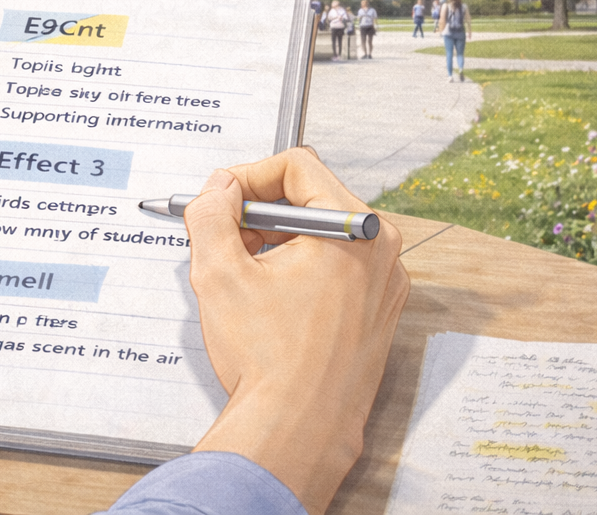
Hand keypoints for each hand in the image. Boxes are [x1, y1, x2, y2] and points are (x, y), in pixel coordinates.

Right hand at [182, 147, 408, 514]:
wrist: (299, 431)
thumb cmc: (269, 361)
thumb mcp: (219, 272)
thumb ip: (211, 214)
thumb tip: (217, 189)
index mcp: (354, 230)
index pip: (297, 165)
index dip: (247, 175)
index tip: (218, 200)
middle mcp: (381, 250)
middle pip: (311, 197)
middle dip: (259, 211)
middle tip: (222, 237)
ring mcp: (385, 284)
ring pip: (322, 233)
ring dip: (276, 240)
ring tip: (241, 274)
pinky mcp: (377, 311)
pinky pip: (336, 266)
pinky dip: (298, 268)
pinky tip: (267, 300)